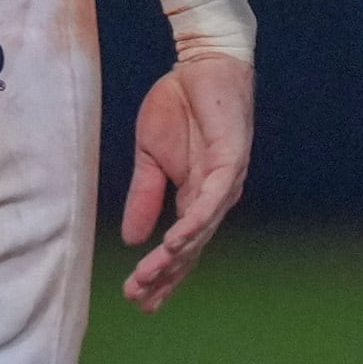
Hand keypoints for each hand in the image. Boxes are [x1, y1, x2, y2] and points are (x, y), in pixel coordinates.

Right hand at [118, 51, 251, 310]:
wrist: (201, 63)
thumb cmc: (179, 105)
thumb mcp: (150, 156)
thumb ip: (144, 196)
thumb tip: (131, 239)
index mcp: (196, 196)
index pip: (181, 246)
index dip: (163, 273)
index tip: (140, 300)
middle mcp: (215, 196)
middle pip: (192, 248)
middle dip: (165, 276)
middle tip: (140, 300)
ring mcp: (226, 180)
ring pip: (201, 230)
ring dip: (175, 256)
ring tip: (150, 277)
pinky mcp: (231, 160)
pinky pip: (211, 199)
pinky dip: (194, 222)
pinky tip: (175, 241)